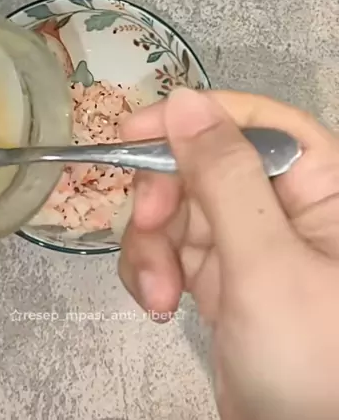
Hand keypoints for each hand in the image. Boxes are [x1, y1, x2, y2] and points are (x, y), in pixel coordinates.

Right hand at [119, 87, 338, 419]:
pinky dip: (154, 270)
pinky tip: (157, 304)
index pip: (259, 121)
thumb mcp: (266, 263)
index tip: (137, 129)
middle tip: (148, 224)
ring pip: (180, 208)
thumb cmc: (309, 358)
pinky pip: (173, 251)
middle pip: (206, 163)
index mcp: (321, 188)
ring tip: (157, 292)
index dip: (200, 116)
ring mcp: (251, 246)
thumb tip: (184, 100)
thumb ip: (225, 177)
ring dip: (154, 244)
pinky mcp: (223, 283)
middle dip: (166, 195)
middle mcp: (286, 208)